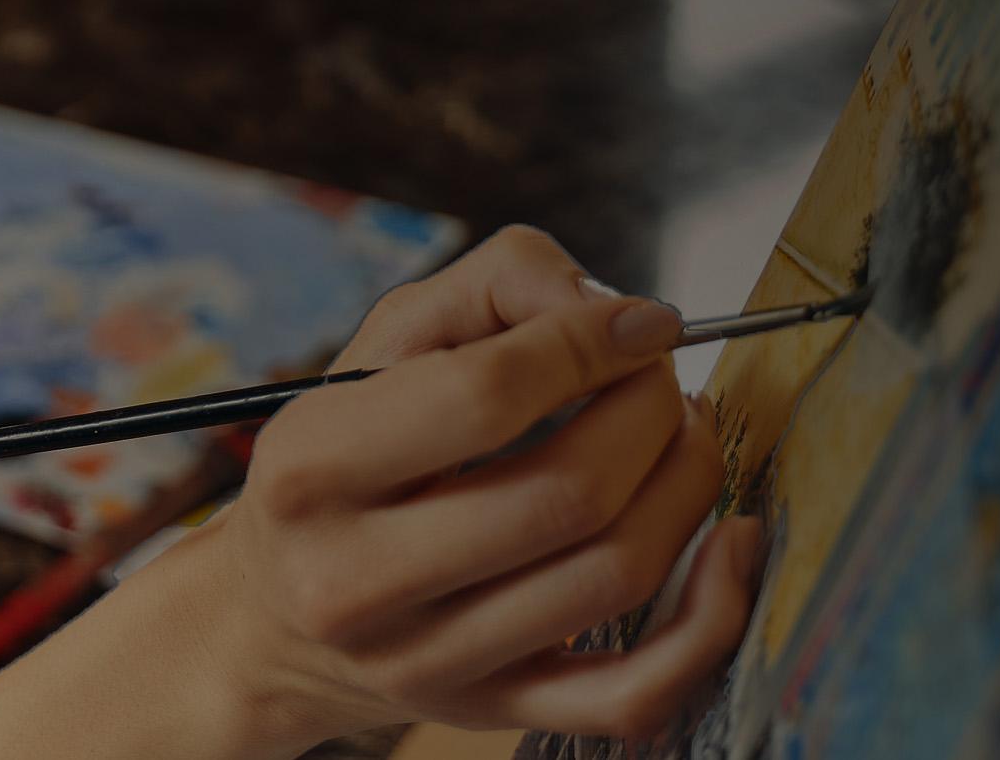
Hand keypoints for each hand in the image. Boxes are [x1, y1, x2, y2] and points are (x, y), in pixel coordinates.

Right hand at [187, 228, 764, 748]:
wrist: (269, 620)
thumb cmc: (338, 460)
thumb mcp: (377, 347)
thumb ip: (491, 288)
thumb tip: (612, 308)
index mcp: (313, 466)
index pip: (486, 395)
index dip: (589, 342)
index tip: (639, 321)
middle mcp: (357, 578)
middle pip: (569, 492)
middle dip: (649, 411)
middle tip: (657, 378)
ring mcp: (428, 661)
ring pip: (614, 575)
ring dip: (686, 485)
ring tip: (681, 433)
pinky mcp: (489, 712)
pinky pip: (633, 692)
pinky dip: (709, 619)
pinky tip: (730, 545)